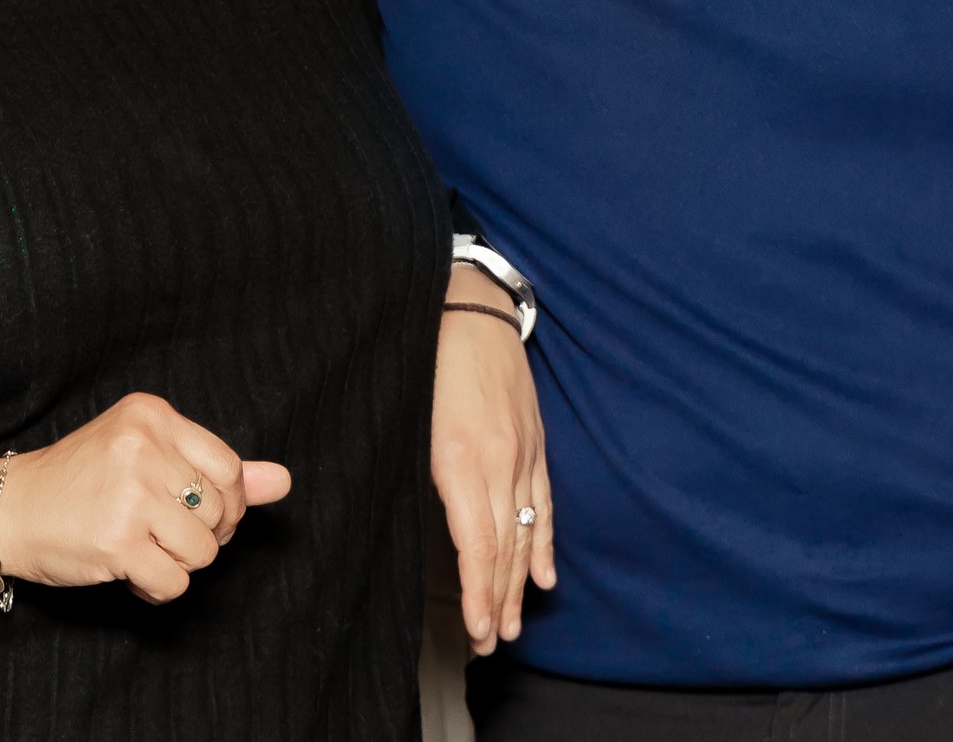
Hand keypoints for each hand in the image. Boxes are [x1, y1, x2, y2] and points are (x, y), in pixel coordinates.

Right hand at [0, 393, 289, 603]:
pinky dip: (157, 589)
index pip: (228, 467)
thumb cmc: (81, 482)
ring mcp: (129, 494)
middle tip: (161, 534)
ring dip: (178, 564)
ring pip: (202, 551)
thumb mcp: (147, 456)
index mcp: (151, 415)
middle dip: (201, 536)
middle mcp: (142, 447)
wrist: (9, 509)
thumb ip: (216, 469)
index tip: (203, 516)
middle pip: (218, 511)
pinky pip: (174, 582)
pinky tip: (131, 573)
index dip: (228, 504)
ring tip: (143, 551)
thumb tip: (283, 481)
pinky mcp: (116, 541)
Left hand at [432, 265, 554, 654]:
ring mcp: (522, 454)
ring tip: (514, 626)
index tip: (478, 632)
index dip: (479, 592)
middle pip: (503, 548)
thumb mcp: (407, 416)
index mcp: (459, 459)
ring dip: (520, 584)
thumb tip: (420, 523)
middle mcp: (498, 463)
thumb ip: (420, 471)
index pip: (478, 544)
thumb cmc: (425, 359)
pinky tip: (545, 576)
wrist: (470, 308)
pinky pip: (542, 503)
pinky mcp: (534, 443)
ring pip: (525, 532)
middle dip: (498, 601)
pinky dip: (544, 542)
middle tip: (491, 645)